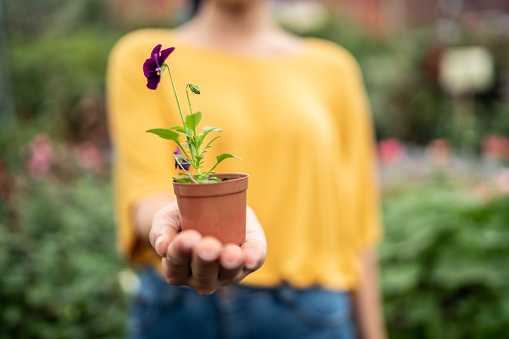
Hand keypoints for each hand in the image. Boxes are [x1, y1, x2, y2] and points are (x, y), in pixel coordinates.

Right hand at [149, 201, 266, 294]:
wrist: (210, 207)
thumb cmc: (183, 217)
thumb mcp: (167, 217)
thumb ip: (162, 229)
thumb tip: (162, 246)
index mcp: (177, 269)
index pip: (176, 267)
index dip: (180, 253)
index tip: (187, 238)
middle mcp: (201, 279)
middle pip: (203, 276)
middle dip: (206, 261)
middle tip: (208, 246)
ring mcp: (226, 274)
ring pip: (229, 274)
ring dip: (230, 264)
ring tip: (231, 253)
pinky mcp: (248, 261)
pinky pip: (253, 262)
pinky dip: (253, 259)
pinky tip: (252, 256)